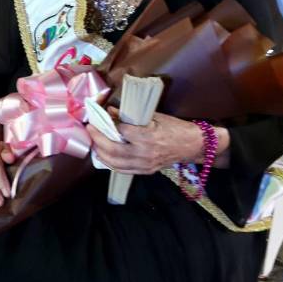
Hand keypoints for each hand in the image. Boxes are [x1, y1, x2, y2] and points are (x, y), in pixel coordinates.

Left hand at [88, 109, 203, 175]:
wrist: (192, 145)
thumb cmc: (175, 127)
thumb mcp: (155, 116)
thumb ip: (131, 116)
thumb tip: (110, 111)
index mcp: (149, 136)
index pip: (122, 131)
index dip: (108, 124)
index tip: (100, 117)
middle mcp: (145, 153)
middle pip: (114, 149)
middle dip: (98, 139)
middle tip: (90, 129)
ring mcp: (145, 164)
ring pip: (116, 162)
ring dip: (100, 152)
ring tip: (93, 142)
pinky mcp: (146, 171)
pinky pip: (123, 170)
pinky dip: (110, 163)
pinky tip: (103, 155)